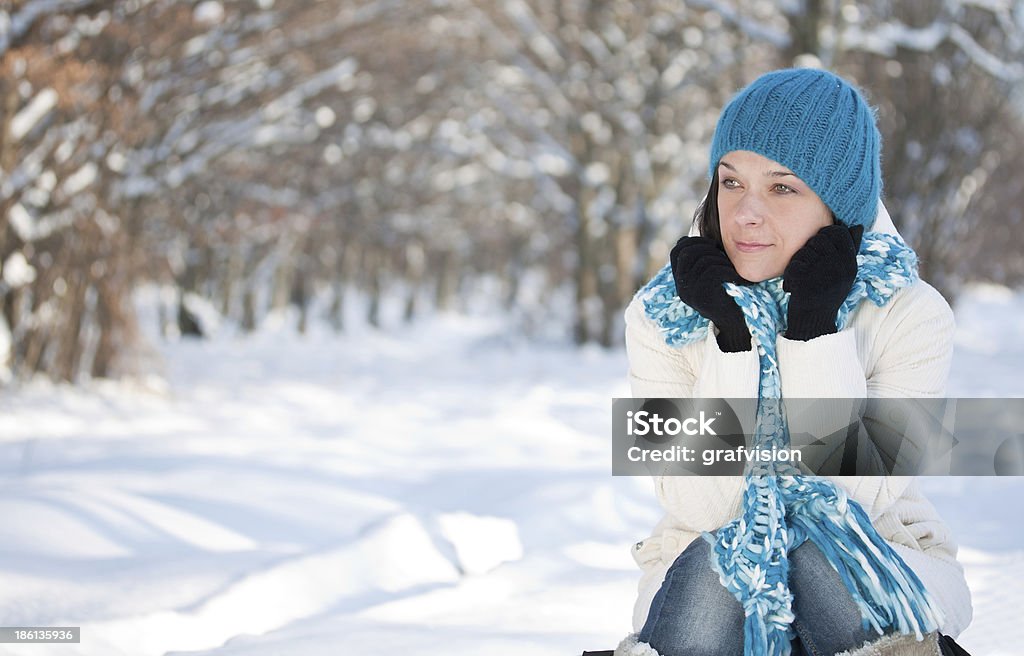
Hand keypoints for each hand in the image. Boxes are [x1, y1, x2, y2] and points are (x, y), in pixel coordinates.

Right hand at [671, 236, 750, 351]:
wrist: (736, 325)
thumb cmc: (729, 294)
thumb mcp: (711, 274)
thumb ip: (701, 259)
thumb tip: (688, 237)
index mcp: (681, 281)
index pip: (677, 251)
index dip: (694, 242)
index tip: (713, 246)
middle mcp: (681, 287)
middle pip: (688, 252)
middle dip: (709, 248)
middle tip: (725, 257)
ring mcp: (689, 292)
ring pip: (703, 260)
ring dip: (722, 261)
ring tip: (732, 271)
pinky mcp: (702, 297)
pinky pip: (714, 271)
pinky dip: (728, 271)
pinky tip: (737, 279)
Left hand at [782, 224, 863, 340]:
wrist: (814, 324)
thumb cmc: (827, 295)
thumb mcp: (844, 273)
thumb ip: (849, 249)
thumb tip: (857, 226)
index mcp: (849, 263)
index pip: (837, 232)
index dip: (824, 236)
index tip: (820, 251)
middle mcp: (839, 266)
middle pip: (818, 239)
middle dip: (809, 250)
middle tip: (810, 267)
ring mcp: (823, 273)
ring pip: (803, 252)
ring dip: (798, 264)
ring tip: (804, 280)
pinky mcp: (806, 281)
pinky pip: (793, 266)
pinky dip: (790, 276)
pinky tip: (794, 288)